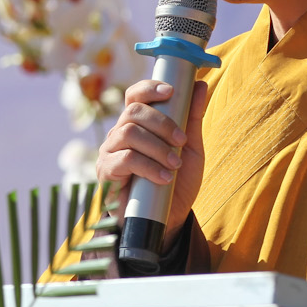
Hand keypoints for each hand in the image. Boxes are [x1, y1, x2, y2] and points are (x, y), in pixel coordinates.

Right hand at [95, 76, 211, 249]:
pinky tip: (164, 177)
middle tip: (181, 139)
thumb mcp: (190, 148)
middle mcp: (119, 134)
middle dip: (161, 122)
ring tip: (175, 163)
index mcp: (137, 124)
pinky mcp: (106, 173)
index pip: (134, 95)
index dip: (149, 88)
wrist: (167, 220)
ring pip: (128, 133)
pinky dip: (149, 166)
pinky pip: (124, 160)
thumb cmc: (176, 180)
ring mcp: (109, 152)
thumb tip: (200, 85)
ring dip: (157, 146)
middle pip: (133, 111)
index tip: (170, 91)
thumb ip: (192, 117)